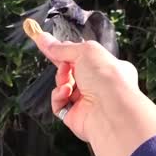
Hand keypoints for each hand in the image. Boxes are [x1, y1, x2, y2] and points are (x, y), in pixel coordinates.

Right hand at [22, 18, 138, 140]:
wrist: (111, 110)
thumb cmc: (108, 78)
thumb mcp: (86, 51)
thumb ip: (63, 48)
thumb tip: (44, 39)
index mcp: (108, 67)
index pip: (83, 57)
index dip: (66, 50)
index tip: (47, 43)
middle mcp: (99, 85)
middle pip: (71, 71)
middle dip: (63, 66)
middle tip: (62, 63)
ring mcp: (88, 101)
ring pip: (63, 86)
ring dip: (61, 80)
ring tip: (67, 80)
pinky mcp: (75, 116)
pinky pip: (58, 103)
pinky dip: (58, 96)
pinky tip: (66, 93)